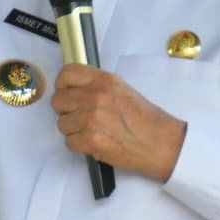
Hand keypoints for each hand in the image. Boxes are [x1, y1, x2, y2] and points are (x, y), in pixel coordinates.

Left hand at [50, 64, 186, 181]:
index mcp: (104, 81)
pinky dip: (79, 146)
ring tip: (91, 132)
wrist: (161, 143)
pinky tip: (93, 143)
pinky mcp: (91, 140)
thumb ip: (98, 86)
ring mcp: (91, 118)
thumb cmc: (146, 120)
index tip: (66, 93)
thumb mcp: (122, 89)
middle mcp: (95, 96)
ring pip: (61, 124)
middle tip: (79, 117)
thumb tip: (75, 89)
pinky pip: (69, 143)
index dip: (62, 85)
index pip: (67, 73)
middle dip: (66, 111)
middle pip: (58, 100)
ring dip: (73, 130)